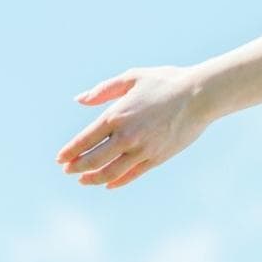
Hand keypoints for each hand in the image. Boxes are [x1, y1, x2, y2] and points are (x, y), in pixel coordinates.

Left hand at [55, 65, 210, 189]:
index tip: (60, 159)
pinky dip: (117, 182)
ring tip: (84, 180)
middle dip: (77, 168)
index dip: (69, 152)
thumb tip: (80, 100)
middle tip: (68, 170)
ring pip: (110, 173)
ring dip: (93, 179)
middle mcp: (127, 135)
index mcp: (117, 115)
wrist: (201, 94)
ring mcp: (143, 149)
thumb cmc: (167, 82)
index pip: (84, 140)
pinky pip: (132, 175)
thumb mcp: (133, 77)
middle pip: (93, 160)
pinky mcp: (157, 158)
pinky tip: (108, 183)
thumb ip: (104, 90)